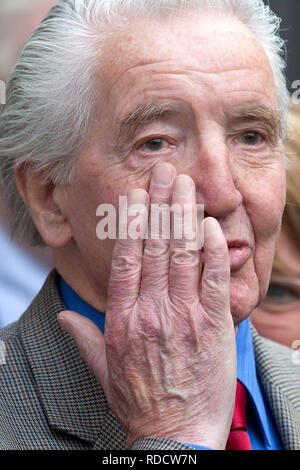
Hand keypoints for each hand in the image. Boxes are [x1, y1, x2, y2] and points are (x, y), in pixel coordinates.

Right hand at [58, 162, 236, 448]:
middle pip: (155, 246)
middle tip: (165, 172)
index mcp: (124, 319)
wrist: (177, 435)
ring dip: (185, 216)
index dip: (132, 222)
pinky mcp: (214, 325)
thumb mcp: (104, 371)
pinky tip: (212, 225)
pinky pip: (215, 279)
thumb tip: (64, 315)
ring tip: (186, 185)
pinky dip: (215, 250)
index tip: (136, 195)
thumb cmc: (142, 402)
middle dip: (161, 205)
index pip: (126, 258)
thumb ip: (84, 337)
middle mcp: (152, 310)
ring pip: (183, 255)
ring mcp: (185, 316)